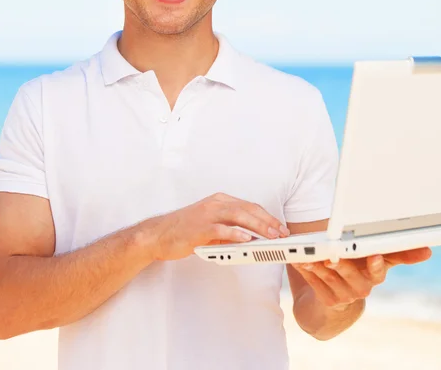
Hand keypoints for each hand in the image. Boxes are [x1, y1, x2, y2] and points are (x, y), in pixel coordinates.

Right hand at [146, 192, 289, 260]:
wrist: (158, 235)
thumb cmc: (184, 231)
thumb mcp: (210, 225)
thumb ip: (229, 229)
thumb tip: (250, 238)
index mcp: (219, 201)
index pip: (249, 206)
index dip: (267, 216)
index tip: (280, 227)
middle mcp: (215, 204)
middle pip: (248, 209)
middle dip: (268, 221)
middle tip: (282, 233)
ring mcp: (208, 214)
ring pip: (239, 216)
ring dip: (258, 226)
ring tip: (271, 236)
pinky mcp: (200, 228)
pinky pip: (222, 229)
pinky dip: (237, 234)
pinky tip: (248, 240)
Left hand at [292, 247, 431, 309]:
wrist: (336, 302)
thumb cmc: (357, 270)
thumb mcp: (376, 258)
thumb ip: (396, 251)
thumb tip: (427, 250)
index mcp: (375, 274)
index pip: (380, 269)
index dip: (377, 264)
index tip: (375, 257)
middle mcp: (363, 288)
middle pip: (352, 274)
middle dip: (342, 264)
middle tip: (332, 255)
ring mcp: (345, 296)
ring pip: (330, 278)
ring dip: (318, 265)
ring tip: (308, 255)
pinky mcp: (328, 301)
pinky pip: (315, 284)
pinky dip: (306, 270)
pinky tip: (298, 260)